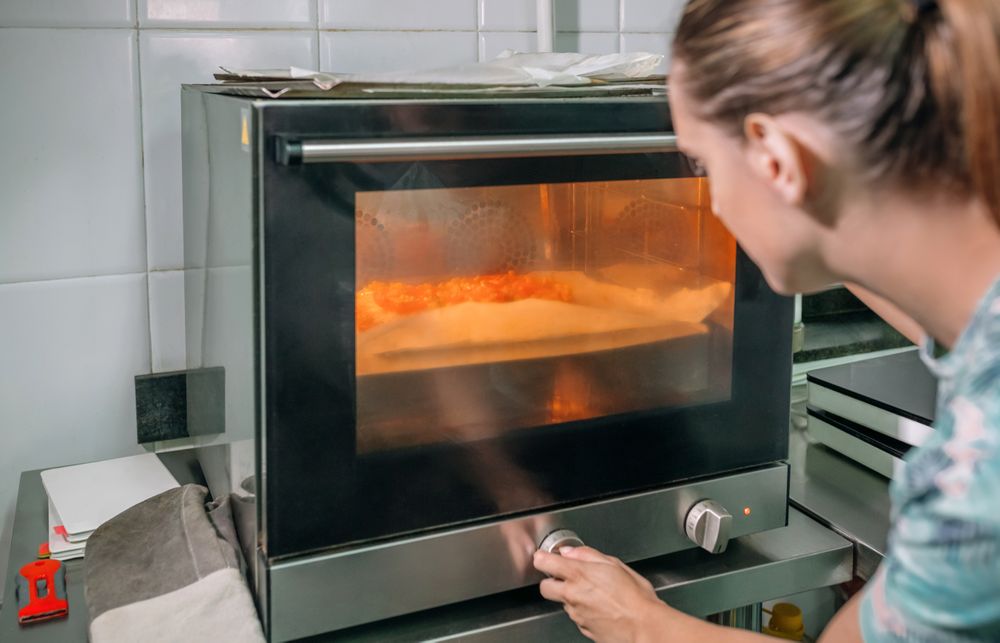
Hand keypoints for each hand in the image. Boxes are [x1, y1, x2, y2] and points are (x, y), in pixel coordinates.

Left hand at [533, 545, 665, 642]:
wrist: (644, 627)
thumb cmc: (635, 598)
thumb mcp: (616, 565)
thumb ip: (589, 555)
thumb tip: (571, 551)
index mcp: (578, 574)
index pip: (543, 562)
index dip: (543, 558)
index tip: (547, 557)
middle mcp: (572, 595)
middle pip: (544, 587)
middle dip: (552, 581)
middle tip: (566, 577)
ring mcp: (576, 614)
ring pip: (563, 602)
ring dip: (572, 596)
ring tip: (595, 593)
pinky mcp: (582, 628)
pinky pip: (577, 616)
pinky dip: (584, 610)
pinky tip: (601, 607)